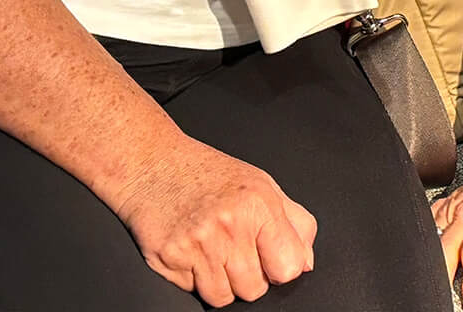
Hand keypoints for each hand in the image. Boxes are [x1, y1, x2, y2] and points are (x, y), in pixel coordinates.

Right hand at [110, 137, 316, 304]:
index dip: (282, 267)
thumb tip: (306, 261)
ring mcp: (197, 244)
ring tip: (215, 250)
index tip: (274, 258)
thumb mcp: (262, 184)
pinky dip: (196, 280)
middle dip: (250, 276)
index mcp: (259, 204)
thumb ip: (294, 222)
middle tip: (238, 249)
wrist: (155, 165)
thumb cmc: (209, 174)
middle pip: (255, 289)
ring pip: (224, 298)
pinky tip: (194, 252)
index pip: (288, 267)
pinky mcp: (169, 259)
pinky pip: (194, 292)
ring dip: (223, 282)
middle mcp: (229, 224)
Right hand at [431, 148, 462, 311]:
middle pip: (445, 252)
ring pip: (431, 242)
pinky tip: (424, 266)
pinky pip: (425, 230)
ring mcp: (451, 213)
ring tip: (435, 293)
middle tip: (448, 306)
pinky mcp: (441, 211)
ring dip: (431, 268)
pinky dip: (422, 249)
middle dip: (444, 282)